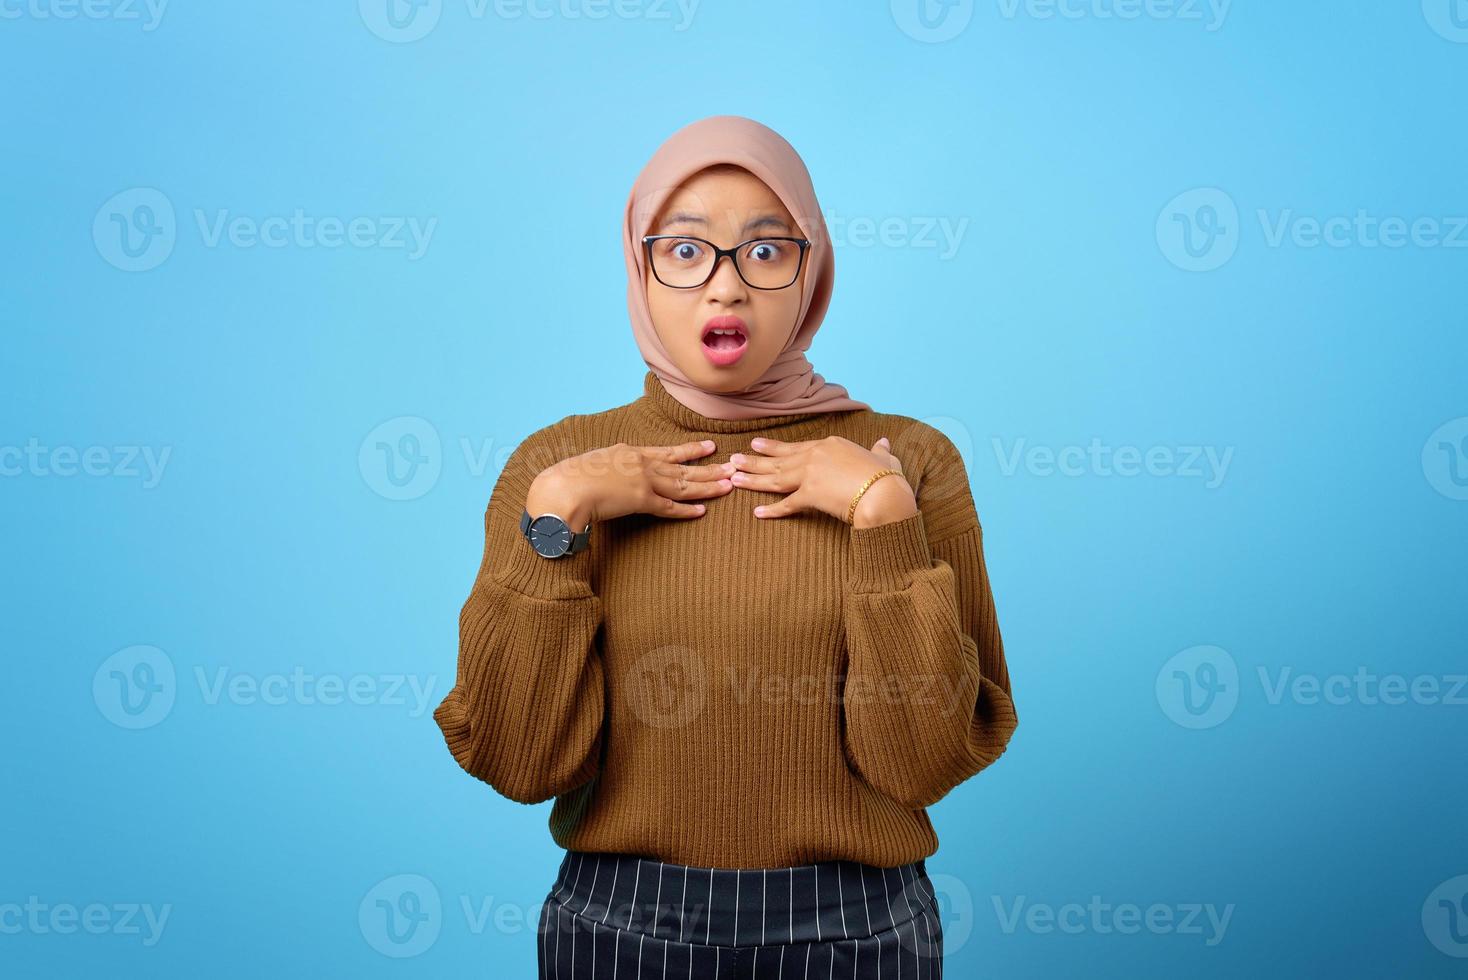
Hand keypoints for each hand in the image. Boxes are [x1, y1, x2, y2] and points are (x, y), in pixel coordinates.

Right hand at [525, 439, 733, 527]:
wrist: (563, 488)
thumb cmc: (568, 479)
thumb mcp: (591, 465)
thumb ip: (606, 468)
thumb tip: (607, 475)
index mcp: (628, 451)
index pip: (665, 452)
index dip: (689, 450)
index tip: (708, 447)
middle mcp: (640, 463)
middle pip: (682, 466)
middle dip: (709, 466)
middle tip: (732, 465)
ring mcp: (643, 480)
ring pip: (683, 484)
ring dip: (707, 485)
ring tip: (728, 484)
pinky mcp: (641, 500)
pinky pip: (669, 507)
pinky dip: (687, 510)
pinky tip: (703, 511)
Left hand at [729, 435, 918, 527]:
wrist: (884, 494)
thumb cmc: (887, 479)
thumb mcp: (885, 459)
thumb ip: (880, 451)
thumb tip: (884, 443)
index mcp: (830, 444)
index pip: (796, 447)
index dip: (775, 447)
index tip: (757, 445)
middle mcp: (816, 455)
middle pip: (779, 460)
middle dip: (754, 460)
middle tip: (734, 459)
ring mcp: (810, 474)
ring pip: (775, 478)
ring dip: (753, 478)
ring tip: (734, 478)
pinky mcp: (810, 494)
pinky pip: (786, 504)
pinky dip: (771, 510)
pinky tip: (757, 512)